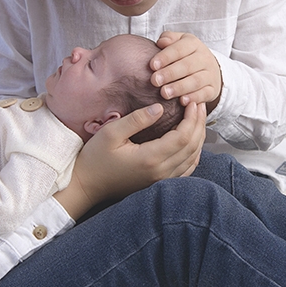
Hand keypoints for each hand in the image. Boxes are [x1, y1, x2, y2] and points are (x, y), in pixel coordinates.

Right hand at [54, 101, 205, 218]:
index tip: (190, 100)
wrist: (87, 185)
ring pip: (193, 158)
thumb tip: (160, 107)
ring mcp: (161, 180)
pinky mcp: (159, 183)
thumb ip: (136, 119)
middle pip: (192, 146)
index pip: (183, 136)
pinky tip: (193, 141)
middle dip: (199, 123)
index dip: (191, 117)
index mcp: (150, 158)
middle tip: (198, 103)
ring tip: (198, 117)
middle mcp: (160, 172)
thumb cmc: (95, 158)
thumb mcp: (111, 133)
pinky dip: (194, 153)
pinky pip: (186, 169)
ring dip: (199, 136)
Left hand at [152, 31, 221, 111]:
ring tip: (164, 93)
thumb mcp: (178, 43)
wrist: (210, 69)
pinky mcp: (213, 89)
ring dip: (179, 87)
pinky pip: (205, 94)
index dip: (165, 57)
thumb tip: (161, 42)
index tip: (152, 65)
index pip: (179, 49)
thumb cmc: (186, 56)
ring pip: (196, 81)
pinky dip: (194, 98)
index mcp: (193, 44)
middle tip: (155, 81)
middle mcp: (204, 58)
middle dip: (170, 73)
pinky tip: (182, 101)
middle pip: (187, 65)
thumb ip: (169, 39)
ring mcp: (210, 74)